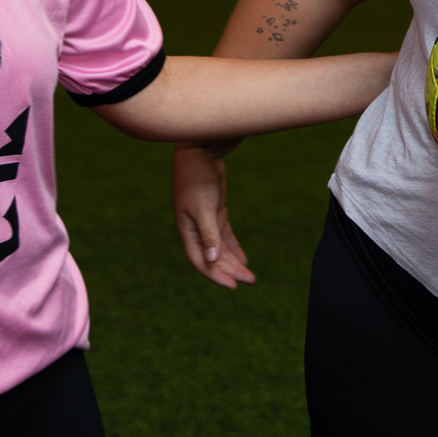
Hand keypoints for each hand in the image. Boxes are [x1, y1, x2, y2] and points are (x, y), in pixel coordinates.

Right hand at [172, 142, 255, 288]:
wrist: (200, 151)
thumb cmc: (197, 178)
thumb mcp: (203, 208)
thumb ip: (208, 233)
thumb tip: (211, 259)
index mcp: (187, 230)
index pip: (201, 261)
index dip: (215, 275)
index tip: (233, 285)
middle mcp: (195, 229)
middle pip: (214, 257)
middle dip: (230, 270)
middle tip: (249, 281)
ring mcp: (206, 221)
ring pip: (221, 248)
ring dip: (234, 261)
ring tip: (250, 276)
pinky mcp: (216, 212)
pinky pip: (225, 236)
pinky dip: (234, 247)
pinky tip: (244, 259)